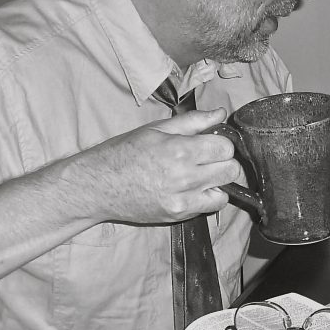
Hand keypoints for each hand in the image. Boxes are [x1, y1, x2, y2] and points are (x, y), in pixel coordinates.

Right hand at [67, 109, 242, 224]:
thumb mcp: (157, 129)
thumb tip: (220, 114)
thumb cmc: (125, 152)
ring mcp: (182, 199)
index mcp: (179, 150)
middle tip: (209, 159)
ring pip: (224, 191)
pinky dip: (207, 198)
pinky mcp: (178, 215)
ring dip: (218, 182)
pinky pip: (210, 207)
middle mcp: (184, 177)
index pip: (225, 147)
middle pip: (231, 170)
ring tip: (201, 175)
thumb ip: (193, 121)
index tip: (211, 143)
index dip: (221, 143)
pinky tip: (191, 189)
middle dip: (224, 162)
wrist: (99, 185)